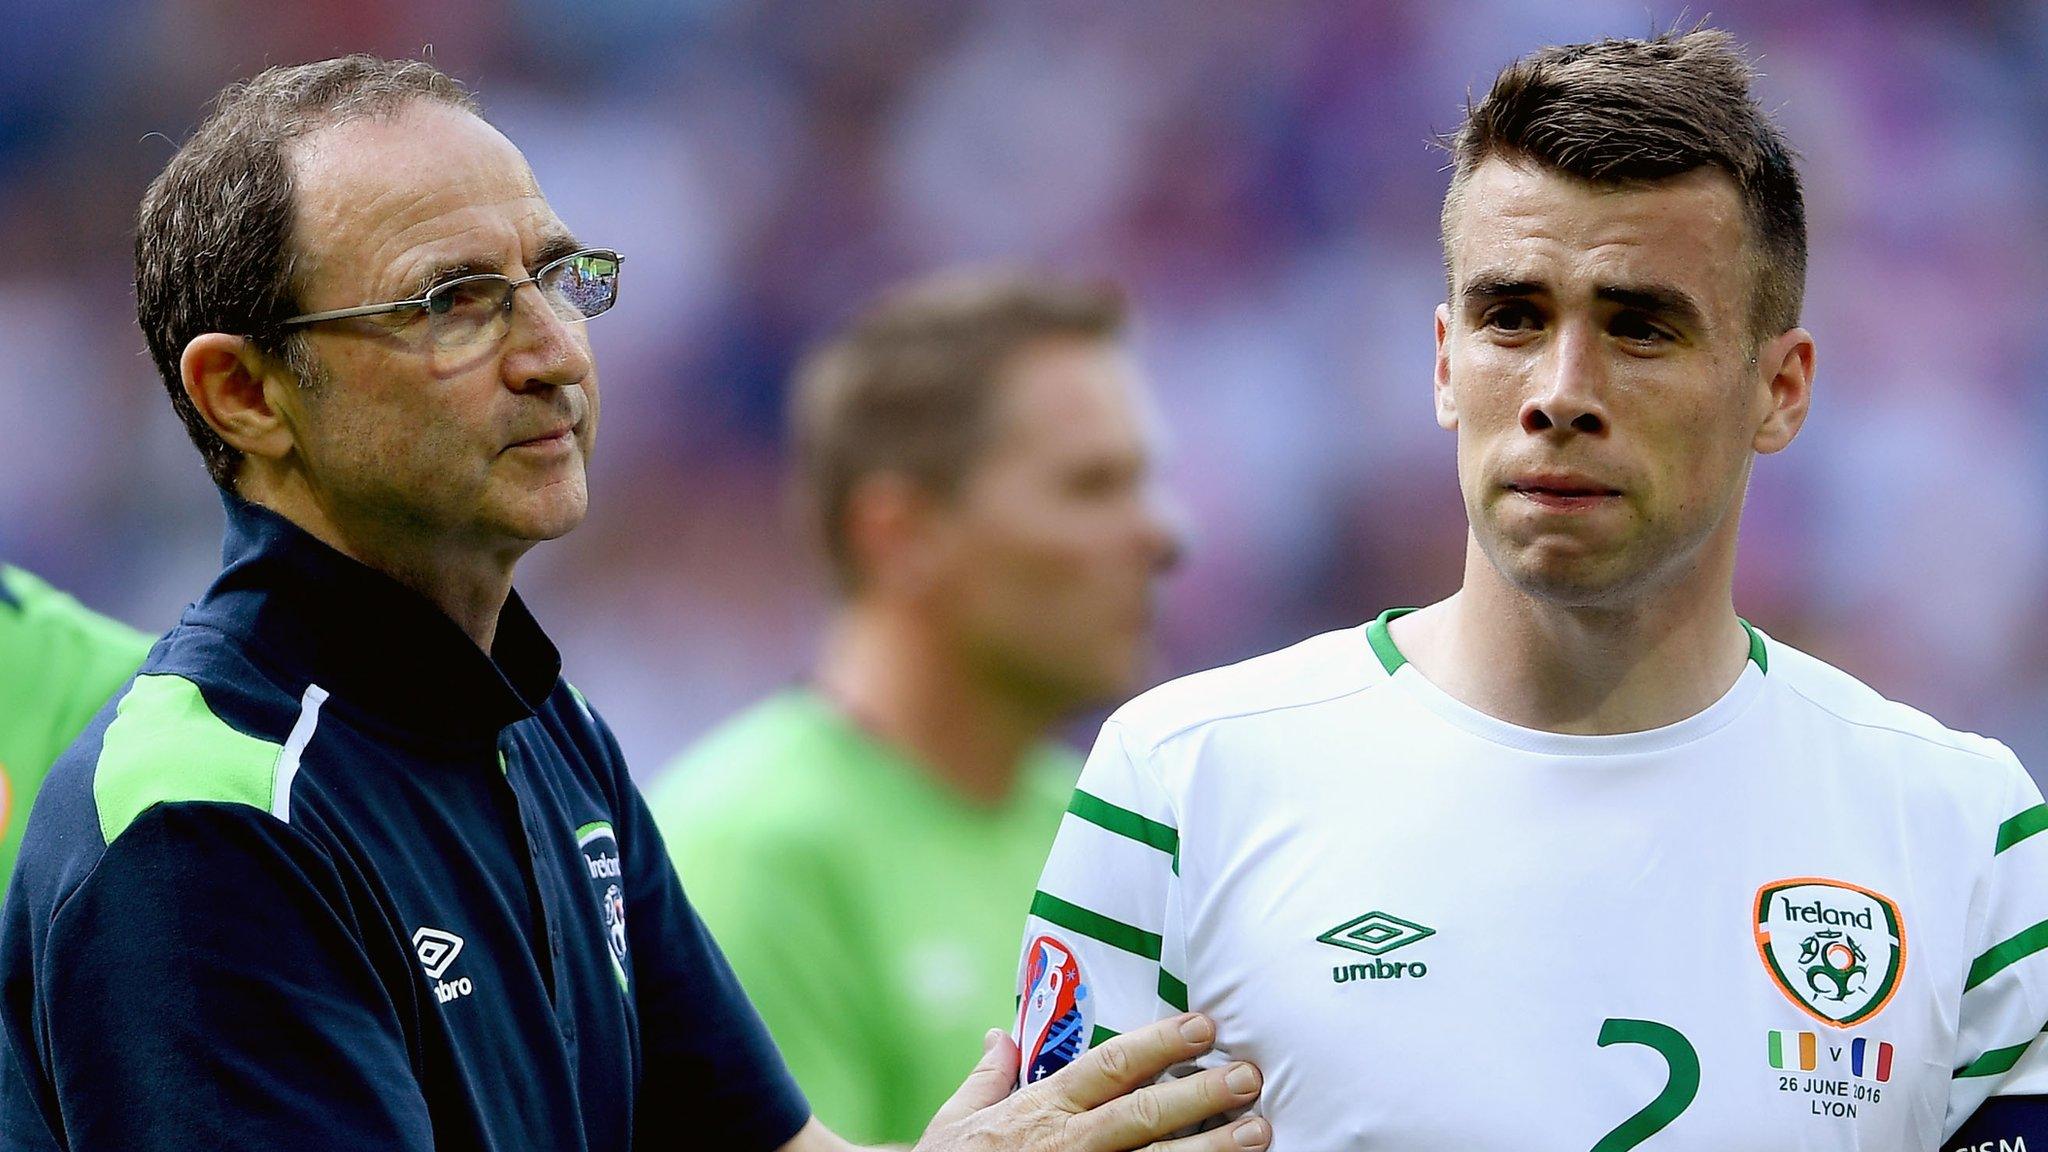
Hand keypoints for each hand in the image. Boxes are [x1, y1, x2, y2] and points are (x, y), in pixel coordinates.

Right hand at [912, 1012, 1268, 1151]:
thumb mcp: (957, 1119)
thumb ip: (987, 1076)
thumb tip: (999, 1033)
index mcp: (1042, 1110)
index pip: (1109, 1066)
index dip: (1159, 1044)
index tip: (1203, 1025)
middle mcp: (1068, 1144)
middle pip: (1144, 1114)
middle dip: (1200, 1093)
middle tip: (1249, 1076)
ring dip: (1212, 1149)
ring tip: (1259, 1131)